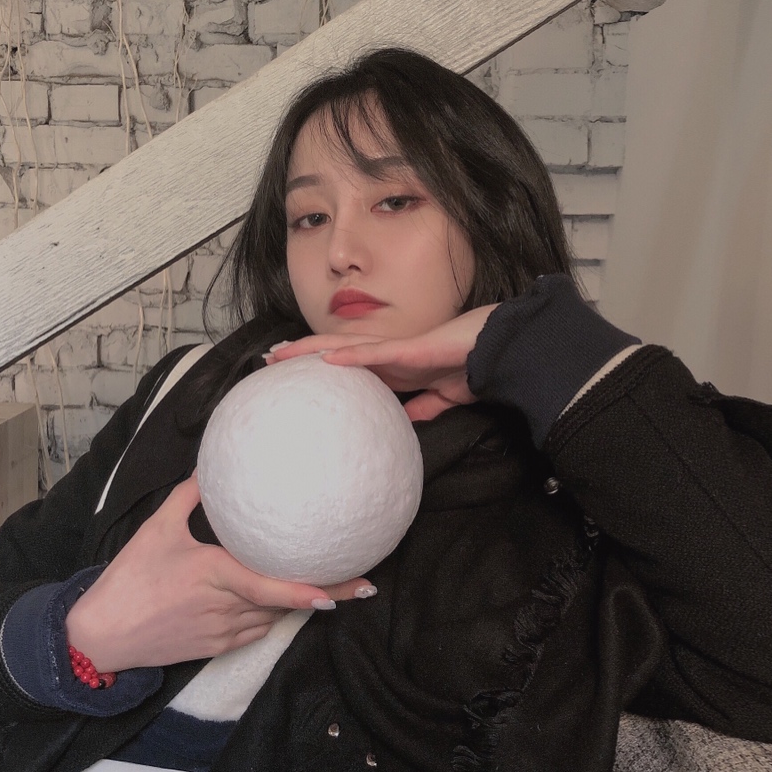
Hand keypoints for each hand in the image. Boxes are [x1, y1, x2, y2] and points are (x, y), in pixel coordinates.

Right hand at [65, 475, 372, 671]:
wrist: (101, 636)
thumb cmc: (129, 578)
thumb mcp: (156, 528)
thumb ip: (187, 496)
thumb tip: (210, 467)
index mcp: (212, 575)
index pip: (267, 588)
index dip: (305, 591)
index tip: (339, 590)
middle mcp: (223, 608)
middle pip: (284, 605)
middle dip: (326, 594)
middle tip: (365, 582)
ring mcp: (222, 632)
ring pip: (275, 618)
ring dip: (303, 604)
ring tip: (341, 587)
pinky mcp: (217, 648)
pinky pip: (257, 631)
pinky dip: (276, 616)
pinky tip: (292, 603)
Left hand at [266, 305, 497, 421]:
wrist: (504, 351)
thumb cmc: (474, 368)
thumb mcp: (444, 397)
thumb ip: (423, 408)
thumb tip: (403, 423)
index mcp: (392, 368)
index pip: (345, 367)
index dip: (316, 369)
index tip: (289, 376)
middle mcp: (387, 356)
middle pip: (334, 353)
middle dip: (300, 356)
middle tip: (267, 362)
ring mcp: (396, 350)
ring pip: (344, 348)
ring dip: (309, 351)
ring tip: (278, 355)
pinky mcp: (412, 350)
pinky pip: (376, 354)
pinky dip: (350, 356)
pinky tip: (326, 359)